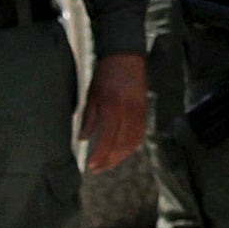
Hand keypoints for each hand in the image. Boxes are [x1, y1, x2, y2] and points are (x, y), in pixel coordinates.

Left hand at [77, 49, 148, 174]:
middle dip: (109, 160)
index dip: (101, 155)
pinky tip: (121, 152)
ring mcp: (139, 114)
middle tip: (97, 169)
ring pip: (132, 142)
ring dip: (120, 156)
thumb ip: (89, 118)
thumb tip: (84, 139)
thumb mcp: (92, 95)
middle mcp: (128, 113)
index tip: (92, 165)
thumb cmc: (106, 75)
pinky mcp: (144, 113)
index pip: (108, 138)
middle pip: (121, 144)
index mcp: (113, 107)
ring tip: (107, 163)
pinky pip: (139, 135)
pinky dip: (131, 147)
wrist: (126, 58)